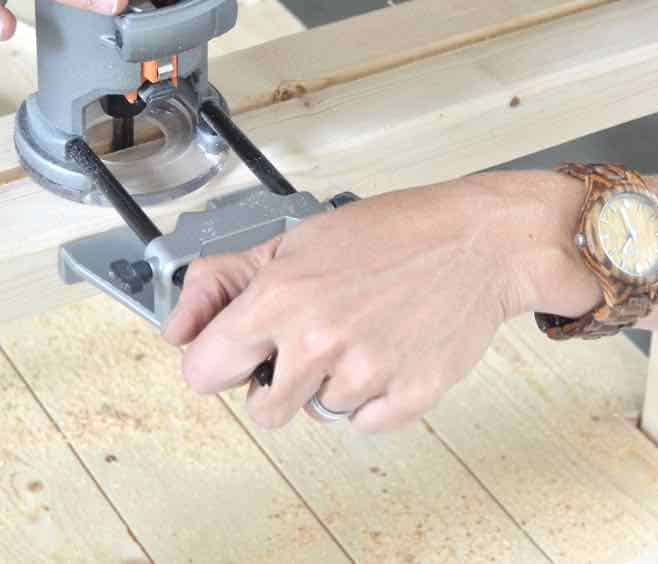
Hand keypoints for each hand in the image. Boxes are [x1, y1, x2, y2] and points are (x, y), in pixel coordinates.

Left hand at [162, 172, 592, 432]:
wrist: (479, 241)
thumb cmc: (393, 233)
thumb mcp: (295, 241)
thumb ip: (224, 283)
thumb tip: (178, 329)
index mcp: (279, 299)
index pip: (203, 372)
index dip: (220, 361)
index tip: (240, 352)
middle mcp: (317, 341)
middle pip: (264, 411)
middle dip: (279, 382)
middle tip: (311, 342)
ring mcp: (365, 372)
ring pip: (320, 413)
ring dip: (334, 384)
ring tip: (362, 333)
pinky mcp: (408, 396)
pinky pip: (366, 424)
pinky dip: (375, 398)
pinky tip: (389, 352)